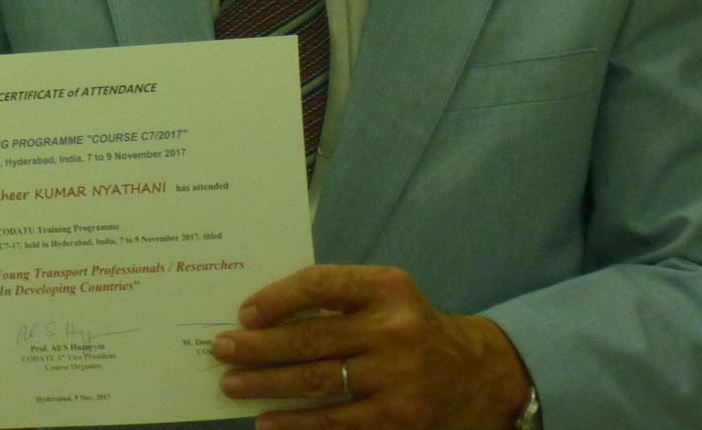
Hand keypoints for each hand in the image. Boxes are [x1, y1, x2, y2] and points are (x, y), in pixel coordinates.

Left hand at [211, 264, 530, 429]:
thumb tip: (263, 315)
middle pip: (310, 338)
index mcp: (387, 288)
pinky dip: (298, 424)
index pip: (318, 285)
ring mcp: (397, 379)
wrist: (480, 376)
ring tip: (233, 385)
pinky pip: (336, 422)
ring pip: (317, 382)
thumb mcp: (387, 297)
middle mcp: (394, 331)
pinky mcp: (398, 420)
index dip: (275, 298)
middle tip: (221, 350)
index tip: (244, 313)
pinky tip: (269, 422)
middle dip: (258, 347)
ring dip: (268, 385)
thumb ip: (338, 298)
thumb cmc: (413, 328)